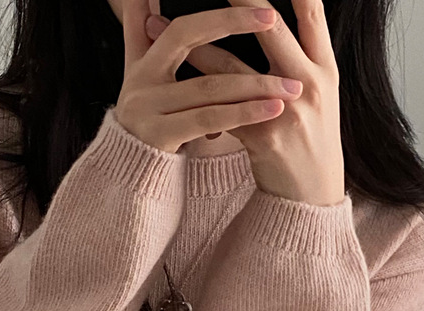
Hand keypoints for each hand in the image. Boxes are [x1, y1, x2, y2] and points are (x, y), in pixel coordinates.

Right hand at [115, 0, 301, 153]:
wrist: (133, 180)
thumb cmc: (153, 132)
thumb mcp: (148, 86)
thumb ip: (147, 40)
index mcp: (142, 62)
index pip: (178, 24)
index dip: (212, 12)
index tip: (254, 5)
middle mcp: (139, 80)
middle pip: (186, 38)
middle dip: (231, 24)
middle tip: (272, 20)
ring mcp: (146, 108)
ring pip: (208, 87)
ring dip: (253, 83)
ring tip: (290, 86)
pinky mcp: (157, 136)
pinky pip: (208, 119)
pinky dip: (243, 113)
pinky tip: (272, 110)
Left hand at [148, 0, 345, 206]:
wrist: (312, 200)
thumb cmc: (313, 146)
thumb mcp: (321, 100)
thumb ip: (302, 62)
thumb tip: (275, 24)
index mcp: (326, 71)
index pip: (312, 13)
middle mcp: (311, 86)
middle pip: (274, 28)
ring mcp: (287, 112)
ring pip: (234, 69)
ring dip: (194, 45)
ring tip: (159, 23)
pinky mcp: (263, 139)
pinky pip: (223, 111)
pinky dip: (199, 97)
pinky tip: (173, 84)